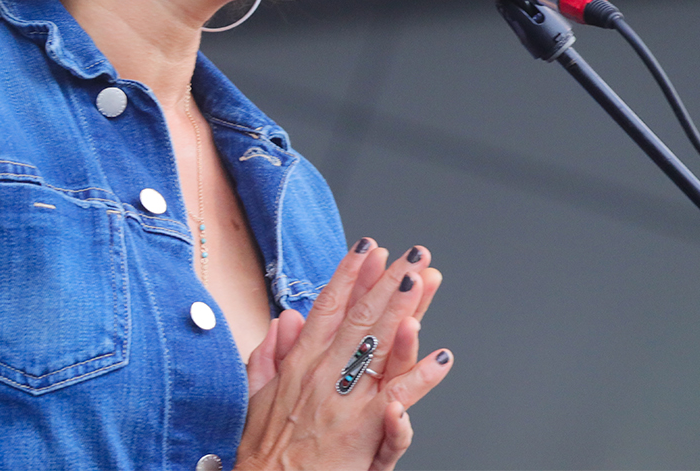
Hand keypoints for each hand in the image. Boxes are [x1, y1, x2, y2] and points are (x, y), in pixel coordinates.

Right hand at [237, 240, 451, 470]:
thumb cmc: (263, 451)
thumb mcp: (257, 394)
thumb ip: (270, 353)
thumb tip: (285, 318)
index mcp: (299, 363)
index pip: (327, 307)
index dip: (349, 275)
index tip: (367, 248)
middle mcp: (324, 373)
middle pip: (360, 317)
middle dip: (386, 282)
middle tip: (411, 255)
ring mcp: (345, 398)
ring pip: (381, 345)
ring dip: (405, 310)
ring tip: (424, 282)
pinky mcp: (363, 428)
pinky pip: (400, 396)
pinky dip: (422, 376)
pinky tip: (442, 356)